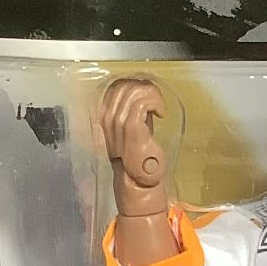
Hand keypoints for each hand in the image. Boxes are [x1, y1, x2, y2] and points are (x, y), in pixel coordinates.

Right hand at [101, 77, 168, 216]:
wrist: (136, 181)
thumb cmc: (137, 156)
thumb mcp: (130, 129)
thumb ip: (131, 111)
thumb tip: (142, 94)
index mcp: (105, 115)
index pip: (116, 86)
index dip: (135, 84)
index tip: (148, 95)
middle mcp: (108, 117)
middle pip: (125, 85)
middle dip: (146, 88)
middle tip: (156, 101)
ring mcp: (117, 122)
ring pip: (135, 90)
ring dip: (153, 95)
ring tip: (159, 108)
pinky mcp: (131, 128)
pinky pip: (143, 102)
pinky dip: (155, 103)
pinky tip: (161, 114)